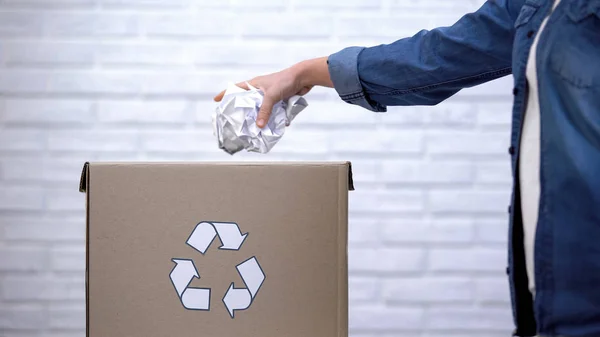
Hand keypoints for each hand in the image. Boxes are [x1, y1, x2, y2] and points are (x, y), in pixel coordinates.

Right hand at [213, 57, 332, 127]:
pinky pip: (273, 112)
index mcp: (254, 84)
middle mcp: (260, 90)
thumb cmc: (285, 81)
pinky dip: (273, 119)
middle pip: (247, 102)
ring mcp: (270, 96)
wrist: (303, 78)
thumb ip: (265, 111)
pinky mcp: (279, 101)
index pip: (236, 88)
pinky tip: (273, 127)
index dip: (225, 94)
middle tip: (236, 121)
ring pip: (261, 109)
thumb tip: (259, 126)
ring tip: (254, 129)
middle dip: (243, 111)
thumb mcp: (272, 96)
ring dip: (260, 118)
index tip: (215, 101)